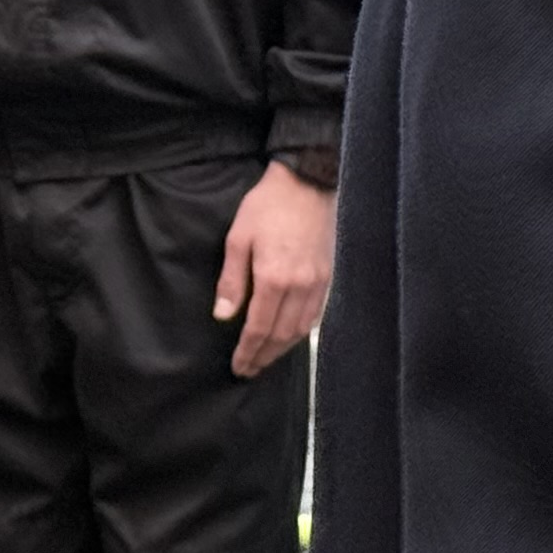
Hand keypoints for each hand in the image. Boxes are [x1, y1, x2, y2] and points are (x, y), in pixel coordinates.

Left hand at [214, 159, 333, 376]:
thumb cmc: (266, 206)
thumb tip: (224, 315)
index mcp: (274, 279)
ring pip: (300, 329)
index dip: (248, 351)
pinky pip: (315, 315)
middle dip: (264, 356)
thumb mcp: (238, 238)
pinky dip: (300, 332)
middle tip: (249, 370)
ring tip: (266, 358)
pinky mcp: (327, 276)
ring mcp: (318, 283)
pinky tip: (289, 336)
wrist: (306, 183)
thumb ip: (232, 281)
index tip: (238, 366)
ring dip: (282, 349)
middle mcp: (300, 287)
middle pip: (282, 335)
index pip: (259, 328)